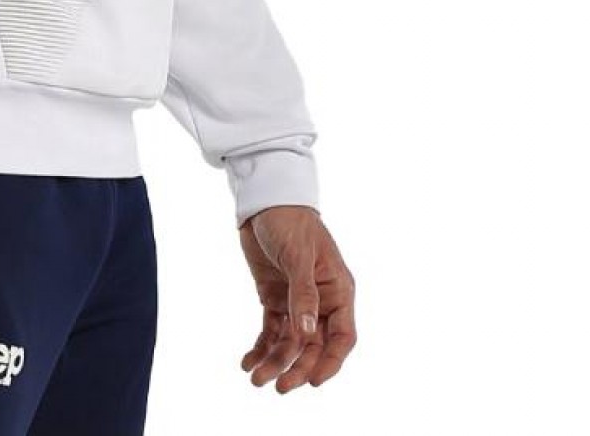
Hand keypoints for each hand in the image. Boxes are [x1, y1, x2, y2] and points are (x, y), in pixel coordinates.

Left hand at [237, 204, 355, 391]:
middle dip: (297, 367)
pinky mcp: (274, 297)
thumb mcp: (298, 256)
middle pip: (313, 346)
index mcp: (338, 291)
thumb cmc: (290, 221)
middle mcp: (320, 301)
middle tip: (278, 387)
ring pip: (290, 342)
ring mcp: (296, 301)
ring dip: (275, 361)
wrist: (264, 201)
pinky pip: (271, 330)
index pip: (342, 337)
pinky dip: (261, 347)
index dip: (330, 362)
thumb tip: (307, 333)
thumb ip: (303, 294)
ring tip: (255, 379)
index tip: (313, 381)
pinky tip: (247, 362)